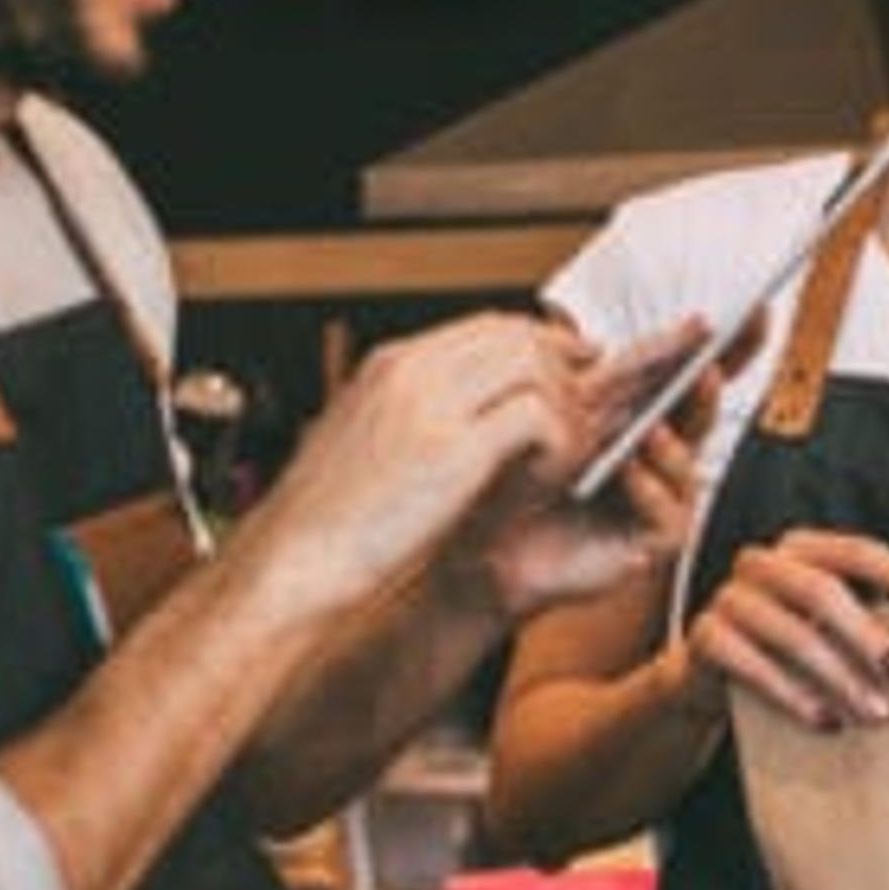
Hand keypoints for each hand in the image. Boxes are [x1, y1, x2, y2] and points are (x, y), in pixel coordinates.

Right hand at [238, 313, 696, 617]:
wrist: (293, 560)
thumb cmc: (322, 522)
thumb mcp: (362, 446)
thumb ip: (412, 419)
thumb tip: (461, 421)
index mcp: (389, 367)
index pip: (486, 328)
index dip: (538, 346)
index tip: (568, 368)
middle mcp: (413, 372)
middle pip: (519, 337)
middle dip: (566, 366)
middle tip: (595, 402)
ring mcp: (433, 404)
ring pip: (537, 368)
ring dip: (566, 406)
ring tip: (576, 448)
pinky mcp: (455, 448)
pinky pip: (539, 420)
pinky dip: (561, 443)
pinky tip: (558, 475)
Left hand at [468, 310, 772, 614]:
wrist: (491, 549)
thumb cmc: (518, 484)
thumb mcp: (547, 422)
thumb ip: (578, 386)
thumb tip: (598, 347)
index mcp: (641, 413)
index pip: (689, 371)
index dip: (728, 341)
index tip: (754, 307)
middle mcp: (660, 454)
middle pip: (703, 411)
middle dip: (711, 386)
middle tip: (704, 369)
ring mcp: (662, 497)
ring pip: (688, 464)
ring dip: (672, 446)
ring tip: (649, 432)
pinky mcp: (654, 543)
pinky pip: (669, 516)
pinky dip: (649, 491)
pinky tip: (628, 475)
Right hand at [684, 528, 888, 732]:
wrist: (711, 680)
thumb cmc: (790, 647)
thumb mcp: (828, 624)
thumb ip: (870, 613)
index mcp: (798, 548)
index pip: (852, 550)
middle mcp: (760, 562)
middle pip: (822, 590)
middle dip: (868, 635)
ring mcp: (727, 597)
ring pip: (791, 632)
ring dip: (840, 676)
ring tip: (877, 713)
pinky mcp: (703, 636)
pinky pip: (751, 664)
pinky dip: (793, 695)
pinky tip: (827, 722)